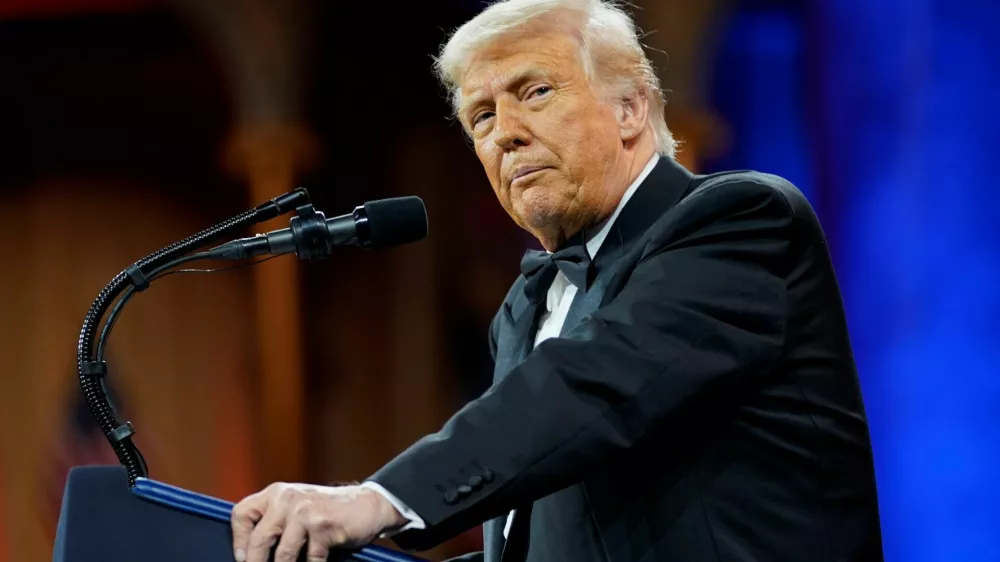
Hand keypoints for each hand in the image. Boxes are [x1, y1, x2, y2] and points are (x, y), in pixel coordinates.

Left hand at [231, 482, 407, 561]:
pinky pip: (309, 560)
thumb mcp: (297, 506)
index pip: (241, 514)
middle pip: (259, 539)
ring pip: (283, 555)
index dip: (238, 540)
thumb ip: (275, 519)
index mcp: (276, 493)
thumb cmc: (328, 510)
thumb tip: (250, 552)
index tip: (242, 558)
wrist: (367, 504)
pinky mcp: (323, 526)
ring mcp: (306, 512)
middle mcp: (287, 499)